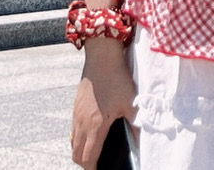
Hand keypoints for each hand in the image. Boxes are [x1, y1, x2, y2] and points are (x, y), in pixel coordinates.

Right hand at [71, 42, 136, 167]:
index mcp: (96, 125)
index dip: (94, 169)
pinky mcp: (75, 107)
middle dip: (85, 164)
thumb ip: (135, 124)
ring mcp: (76, 115)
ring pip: (73, 143)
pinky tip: (90, 134)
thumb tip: (140, 141)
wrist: (101, 56)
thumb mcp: (130, 102)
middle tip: (98, 164)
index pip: (88, 158)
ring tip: (94, 152)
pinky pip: (73, 131)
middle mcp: (82, 123)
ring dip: (80, 152)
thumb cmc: (116, 78)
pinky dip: (78, 139)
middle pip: (76, 155)